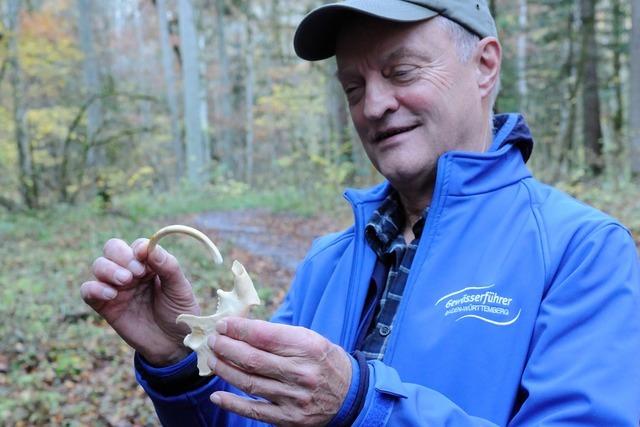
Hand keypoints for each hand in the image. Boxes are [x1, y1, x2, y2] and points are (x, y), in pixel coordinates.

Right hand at [80, 238, 198, 365]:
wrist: (172, 344)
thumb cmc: (178, 312)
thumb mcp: (180, 288)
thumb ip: (168, 266)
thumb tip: (149, 248)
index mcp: (150, 264)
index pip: (137, 245)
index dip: (138, 248)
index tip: (144, 259)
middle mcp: (131, 271)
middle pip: (113, 248)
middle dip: (121, 255)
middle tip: (136, 273)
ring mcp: (116, 287)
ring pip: (99, 265)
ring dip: (108, 269)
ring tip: (125, 281)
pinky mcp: (105, 305)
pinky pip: (87, 290)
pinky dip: (94, 288)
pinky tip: (111, 295)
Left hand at [208, 317, 351, 425]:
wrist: (351, 396)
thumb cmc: (324, 361)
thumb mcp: (310, 339)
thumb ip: (279, 335)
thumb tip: (242, 329)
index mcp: (308, 347)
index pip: (265, 336)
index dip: (239, 329)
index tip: (223, 324)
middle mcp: (301, 373)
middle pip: (253, 359)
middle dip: (227, 347)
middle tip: (213, 340)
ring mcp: (294, 398)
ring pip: (250, 383)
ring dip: (226, 370)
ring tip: (212, 360)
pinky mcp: (289, 419)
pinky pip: (255, 411)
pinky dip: (233, 404)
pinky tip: (217, 396)